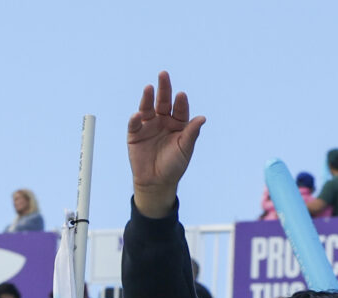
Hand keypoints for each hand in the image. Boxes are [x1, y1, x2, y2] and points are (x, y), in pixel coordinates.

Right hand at [127, 72, 205, 215]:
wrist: (156, 183)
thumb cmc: (174, 166)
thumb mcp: (185, 149)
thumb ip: (191, 133)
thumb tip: (202, 118)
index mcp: (178, 124)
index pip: (180, 109)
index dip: (180, 102)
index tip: (181, 95)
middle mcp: (163, 121)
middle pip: (163, 101)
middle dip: (164, 88)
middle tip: (164, 75)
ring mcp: (148, 125)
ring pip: (148, 107)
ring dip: (148, 97)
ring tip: (149, 88)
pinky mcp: (135, 133)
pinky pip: (135, 123)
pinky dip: (135, 118)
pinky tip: (138, 115)